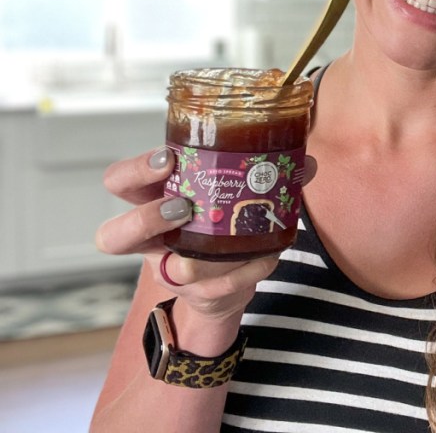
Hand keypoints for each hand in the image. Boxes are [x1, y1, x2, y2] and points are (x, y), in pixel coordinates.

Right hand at [95, 147, 317, 322]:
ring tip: (227, 243)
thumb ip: (264, 173)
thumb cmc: (221, 222)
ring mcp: (172, 272)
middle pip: (113, 236)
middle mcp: (151, 240)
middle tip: (182, 206)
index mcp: (153, 200)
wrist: (226, 280)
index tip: (166, 159)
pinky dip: (249, 269)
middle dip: (145, 219)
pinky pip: (220, 288)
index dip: (132, 172)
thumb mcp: (230, 192)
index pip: (118, 183)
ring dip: (203, 256)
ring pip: (168, 272)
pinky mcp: (200, 295)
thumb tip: (304, 161)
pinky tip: (268, 255)